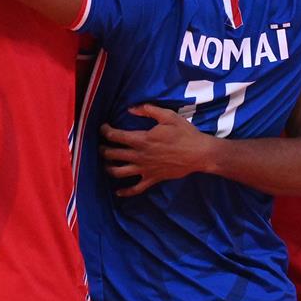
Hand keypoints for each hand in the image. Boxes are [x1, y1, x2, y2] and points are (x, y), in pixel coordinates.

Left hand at [100, 104, 216, 197]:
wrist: (199, 154)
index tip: (103, 128)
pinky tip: (118, 192)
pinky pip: (135, 189)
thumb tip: (130, 109)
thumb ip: (148, 110)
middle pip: (112, 154)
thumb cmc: (184, 133)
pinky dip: (125, 192)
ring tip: (106, 162)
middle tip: (101, 145)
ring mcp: (145, 169)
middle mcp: (139, 156)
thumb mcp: (168, 116)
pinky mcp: (152, 179)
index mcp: (142, 139)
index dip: (105, 131)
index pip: (116, 136)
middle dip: (103, 149)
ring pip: (118, 172)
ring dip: (108, 167)